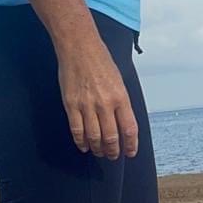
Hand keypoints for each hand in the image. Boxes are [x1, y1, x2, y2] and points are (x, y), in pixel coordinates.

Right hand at [57, 37, 137, 159]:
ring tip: (100, 153)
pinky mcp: (71, 105)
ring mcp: (87, 105)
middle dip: (113, 151)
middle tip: (113, 156)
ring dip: (98, 149)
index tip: (130, 152)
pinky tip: (84, 146)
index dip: (131, 145)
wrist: (79, 47)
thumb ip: (121, 101)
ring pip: (94, 137)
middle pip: (111, 137)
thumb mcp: (119, 80)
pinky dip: (81, 141)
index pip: (129, 129)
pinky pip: (76, 130)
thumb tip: (123, 121)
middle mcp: (105, 104)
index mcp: (121, 97)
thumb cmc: (100, 60)